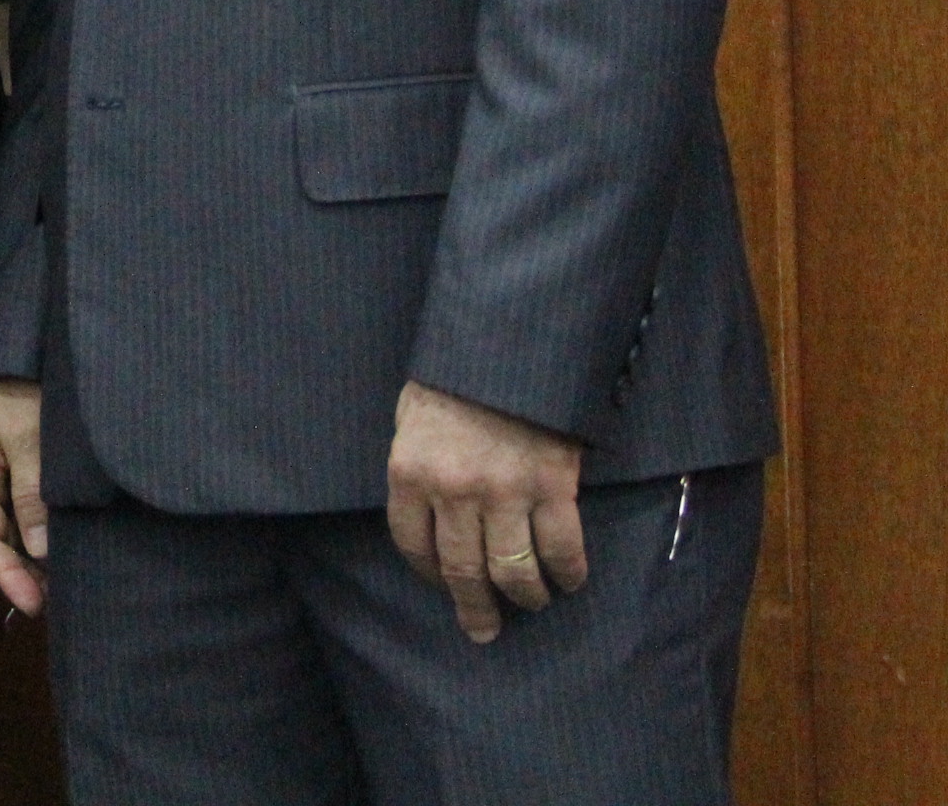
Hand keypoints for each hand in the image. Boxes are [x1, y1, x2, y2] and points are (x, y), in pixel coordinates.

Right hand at [0, 378, 48, 615]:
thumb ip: (31, 488)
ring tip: (64, 589)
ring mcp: (5, 476)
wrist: (34, 346)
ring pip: (16, 531)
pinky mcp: (28, 471)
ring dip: (36, 560)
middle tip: (56, 605)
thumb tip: (39, 550)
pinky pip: (31, 515)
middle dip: (23, 574)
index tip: (34, 603)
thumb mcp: (27, 433)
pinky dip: (46, 538)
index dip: (6, 573)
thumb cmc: (24, 383)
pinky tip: (66, 554)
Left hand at [386, 379, 587, 641]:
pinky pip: (560, 549)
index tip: (441, 585)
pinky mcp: (552, 487)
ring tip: (530, 604)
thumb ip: (417, 469)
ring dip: (524, 597)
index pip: (412, 544)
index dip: (428, 573)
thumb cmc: (453, 380)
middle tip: (483, 632)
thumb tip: (425, 514)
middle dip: (474, 607)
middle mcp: (454, 492)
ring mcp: (505, 493)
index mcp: (410, 473)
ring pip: (513, 570)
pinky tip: (568, 581)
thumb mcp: (412, 419)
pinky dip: (567, 573)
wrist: (506, 346)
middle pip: (463, 569)